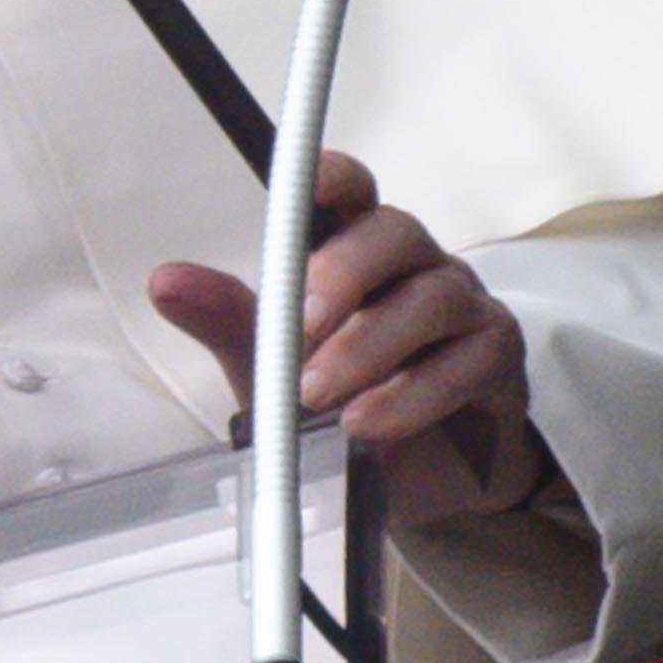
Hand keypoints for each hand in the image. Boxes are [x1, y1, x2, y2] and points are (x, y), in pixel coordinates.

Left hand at [152, 148, 543, 524]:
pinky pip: (468, 359)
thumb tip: (166, 281)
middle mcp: (414, 265)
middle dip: (342, 275)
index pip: (350, 191)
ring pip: (431, 296)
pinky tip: (371, 424)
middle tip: (299, 330)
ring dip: (369, 347)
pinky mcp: (496, 357)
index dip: (331, 178)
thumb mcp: (274, 371)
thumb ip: (232, 324)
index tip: (303, 188)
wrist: (414, 483)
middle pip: (393, 233)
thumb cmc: (343, 406)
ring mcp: (462, 306)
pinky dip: (414, 395)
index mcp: (356, 252)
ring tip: (320, 398)